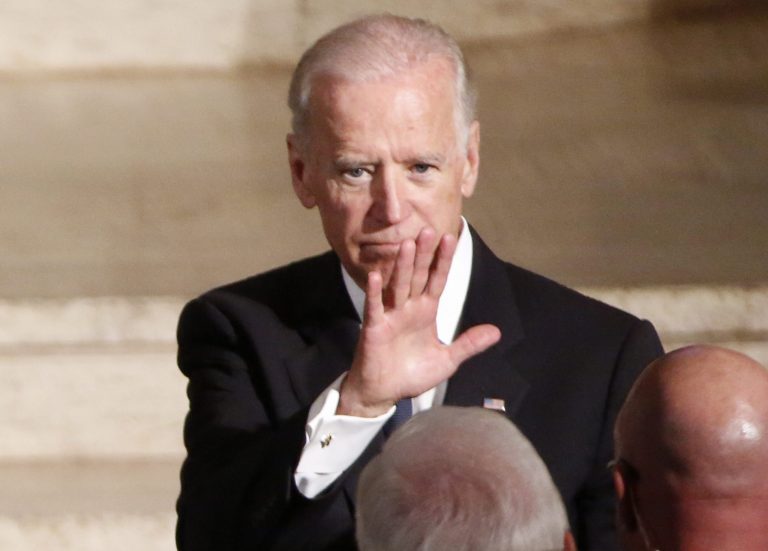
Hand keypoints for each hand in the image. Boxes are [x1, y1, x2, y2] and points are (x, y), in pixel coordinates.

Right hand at [337, 228, 500, 416]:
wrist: (383, 393)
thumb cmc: (411, 375)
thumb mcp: (447, 360)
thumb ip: (469, 344)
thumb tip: (496, 331)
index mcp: (426, 312)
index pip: (437, 281)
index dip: (444, 261)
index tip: (451, 238)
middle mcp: (408, 309)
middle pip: (417, 276)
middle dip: (424, 255)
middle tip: (429, 230)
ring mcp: (390, 316)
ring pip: (397, 286)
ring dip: (402, 266)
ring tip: (407, 244)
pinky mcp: (374, 328)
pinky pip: (375, 307)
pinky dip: (375, 292)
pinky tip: (376, 275)